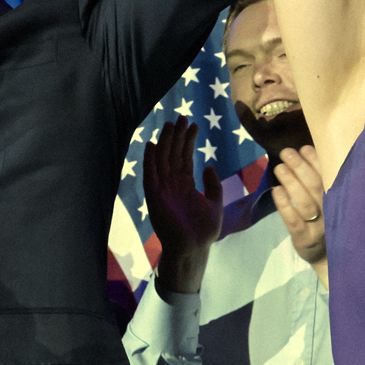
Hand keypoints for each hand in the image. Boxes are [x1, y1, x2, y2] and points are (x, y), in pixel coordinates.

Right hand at [143, 118, 225, 293]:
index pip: (184, 158)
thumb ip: (212, 185)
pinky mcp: (155, 196)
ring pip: (162, 160)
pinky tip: (151, 145)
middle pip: (173, 154)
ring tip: (171, 124)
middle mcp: (172, 184)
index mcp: (185, 185)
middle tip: (181, 117)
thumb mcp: (214, 203)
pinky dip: (150, 160)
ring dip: (165, 142)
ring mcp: (163, 189)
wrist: (193, 247)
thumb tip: (210, 167)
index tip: (192, 125)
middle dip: (177, 136)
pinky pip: (150, 175)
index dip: (188, 141)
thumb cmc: (204, 230)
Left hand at [270, 144, 328, 265]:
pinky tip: (276, 190)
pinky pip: (293, 220)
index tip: (303, 148)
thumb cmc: (325, 219)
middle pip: (316, 187)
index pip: (329, 176)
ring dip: (291, 182)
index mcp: (340, 199)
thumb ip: (320, 176)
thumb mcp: (328, 199)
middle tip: (286, 153)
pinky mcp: (305, 239)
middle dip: (300, 167)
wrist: (327, 257)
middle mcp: (333, 212)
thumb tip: (307, 149)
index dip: (316, 161)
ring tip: (279, 167)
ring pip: (304, 202)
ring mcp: (319, 227)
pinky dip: (284, 204)